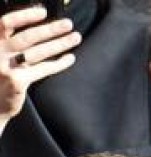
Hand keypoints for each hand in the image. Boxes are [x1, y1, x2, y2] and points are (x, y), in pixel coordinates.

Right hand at [0, 6, 79, 133]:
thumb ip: (10, 42)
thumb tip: (37, 26)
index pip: (6, 22)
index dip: (25, 16)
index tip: (43, 12)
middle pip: (27, 37)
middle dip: (50, 29)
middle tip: (68, 24)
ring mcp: (7, 67)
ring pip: (38, 52)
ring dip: (59, 43)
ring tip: (76, 38)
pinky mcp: (18, 82)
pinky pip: (43, 69)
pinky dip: (59, 63)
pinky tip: (71, 58)